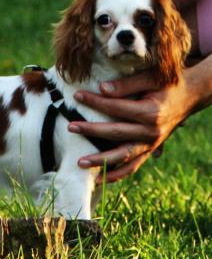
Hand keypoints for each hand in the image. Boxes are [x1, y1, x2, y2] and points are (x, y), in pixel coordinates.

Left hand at [68, 66, 207, 183]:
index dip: (95, 102)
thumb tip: (102, 89)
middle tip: (70, 127)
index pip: (116, 107)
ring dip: (101, 161)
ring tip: (80, 162)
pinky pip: (132, 167)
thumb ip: (126, 84)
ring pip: (123, 157)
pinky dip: (116, 175)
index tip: (77, 96)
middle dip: (91, 131)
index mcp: (150, 113)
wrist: (189, 98)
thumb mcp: (151, 78)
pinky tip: (99, 180)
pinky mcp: (149, 151)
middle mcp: (151, 133)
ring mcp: (151, 145)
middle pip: (115, 134)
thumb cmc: (167, 85)